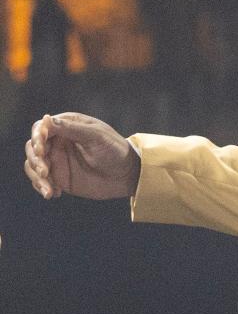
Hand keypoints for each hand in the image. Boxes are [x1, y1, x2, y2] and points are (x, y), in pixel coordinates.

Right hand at [25, 113, 140, 199]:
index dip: (37, 138)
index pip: (41, 129)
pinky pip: (41, 180)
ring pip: (33, 165)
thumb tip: (47, 119)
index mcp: (66, 126)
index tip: (42, 149)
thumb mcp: (96, 137)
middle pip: (33, 147)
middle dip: (36, 159)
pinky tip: (54, 194)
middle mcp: (57, 142)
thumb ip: (72, 128)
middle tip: (45, 171)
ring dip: (36, 177)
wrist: (128, 175)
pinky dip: (42, 186)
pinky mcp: (59, 176)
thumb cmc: (116, 150)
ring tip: (49, 189)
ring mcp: (57, 160)